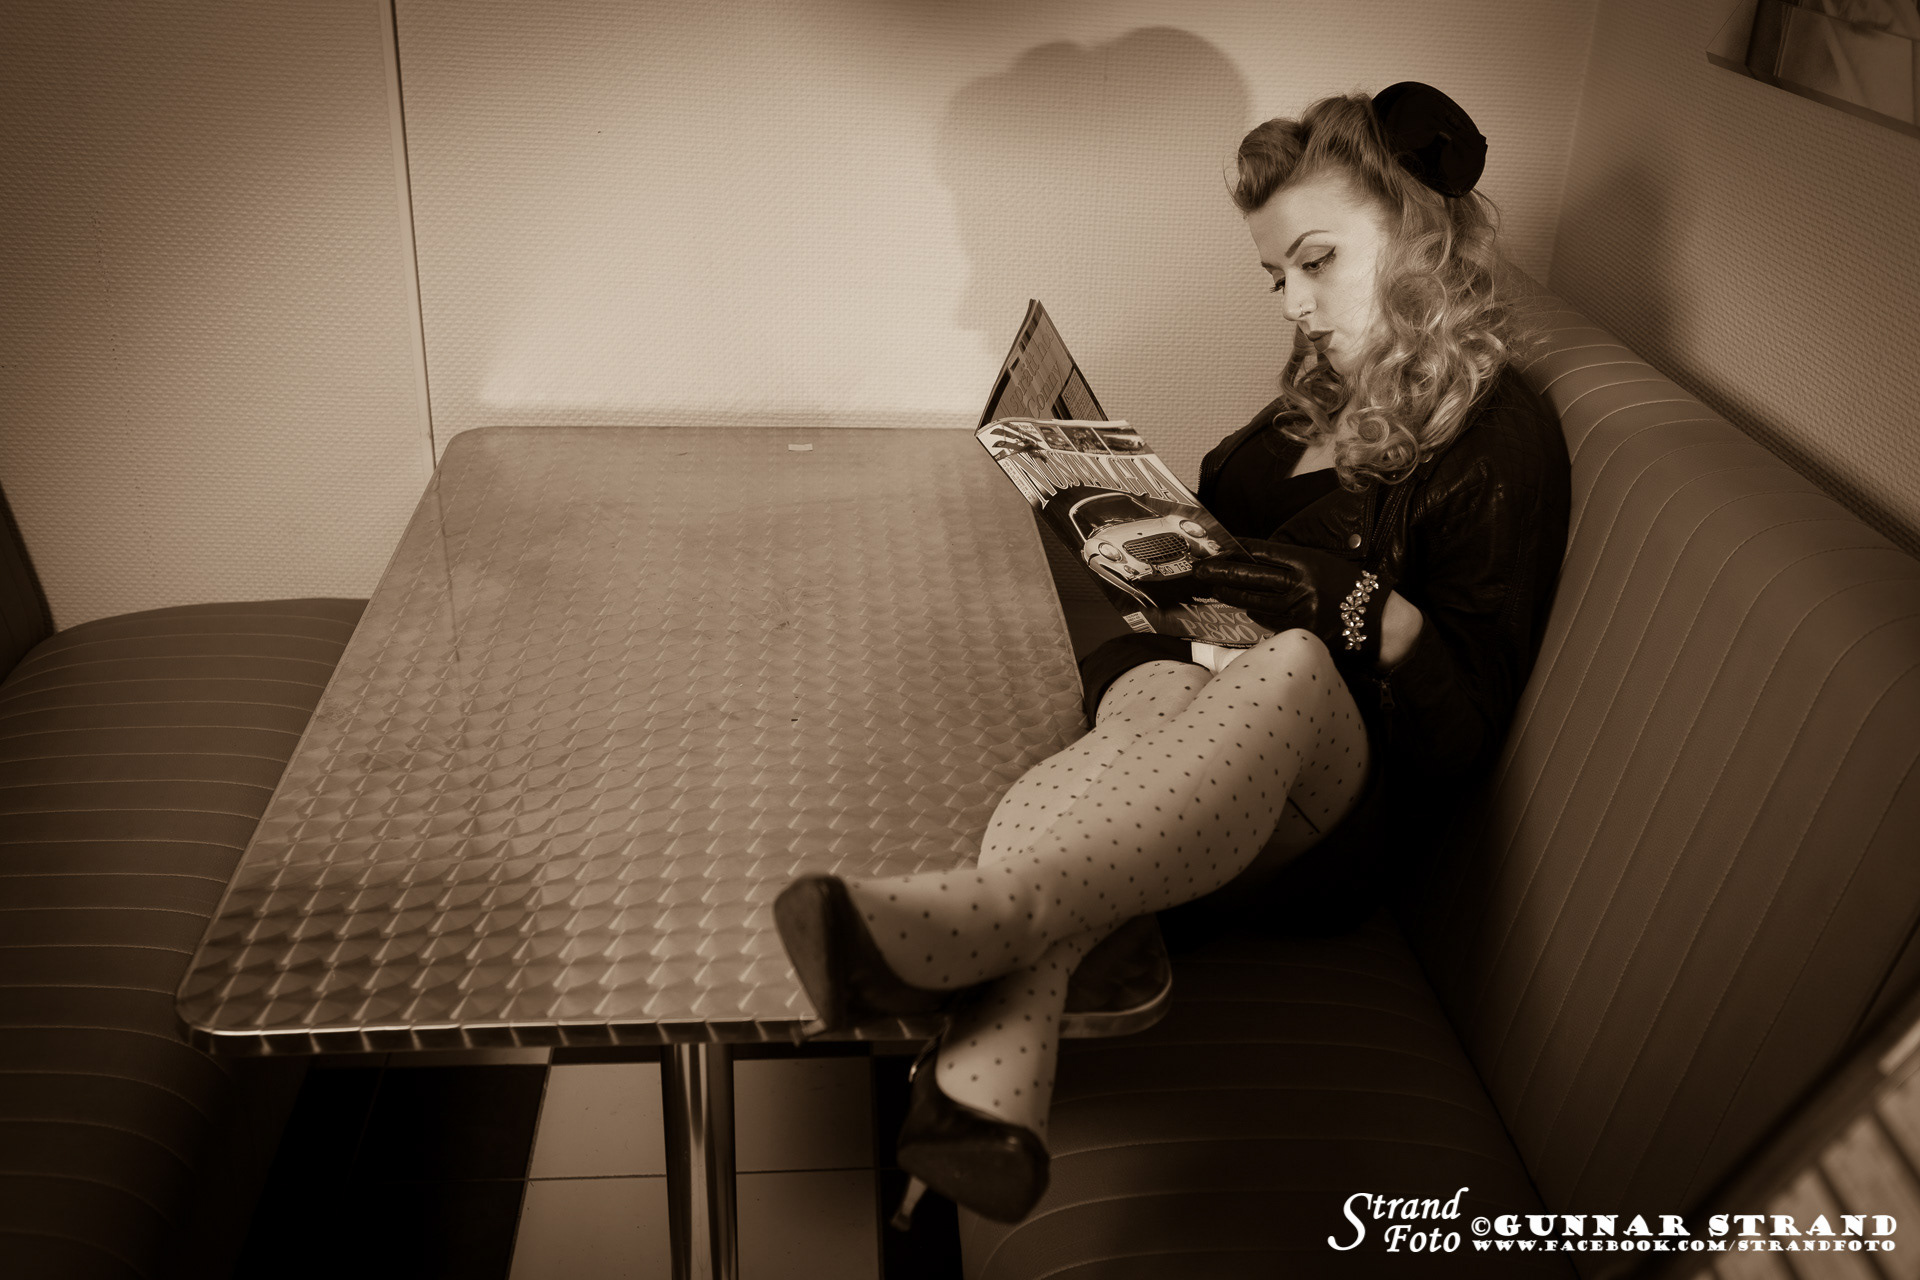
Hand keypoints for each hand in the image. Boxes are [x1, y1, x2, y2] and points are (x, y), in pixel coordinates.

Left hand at [1192, 539, 1394, 663]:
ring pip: (1256, 604)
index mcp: (1308, 562)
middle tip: (1199, 570)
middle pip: (1251, 578)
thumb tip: (1255, 560)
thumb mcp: (1325, 565)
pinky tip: (1246, 609)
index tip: (1219, 547)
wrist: (1383, 622)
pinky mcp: (1301, 633)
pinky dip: (1257, 615)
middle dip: (1221, 573)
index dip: (1238, 550)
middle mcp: (1302, 585)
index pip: (1264, 553)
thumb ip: (1293, 564)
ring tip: (1214, 588)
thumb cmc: (1353, 590)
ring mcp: (1300, 611)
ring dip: (1233, 596)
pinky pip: (1270, 623)